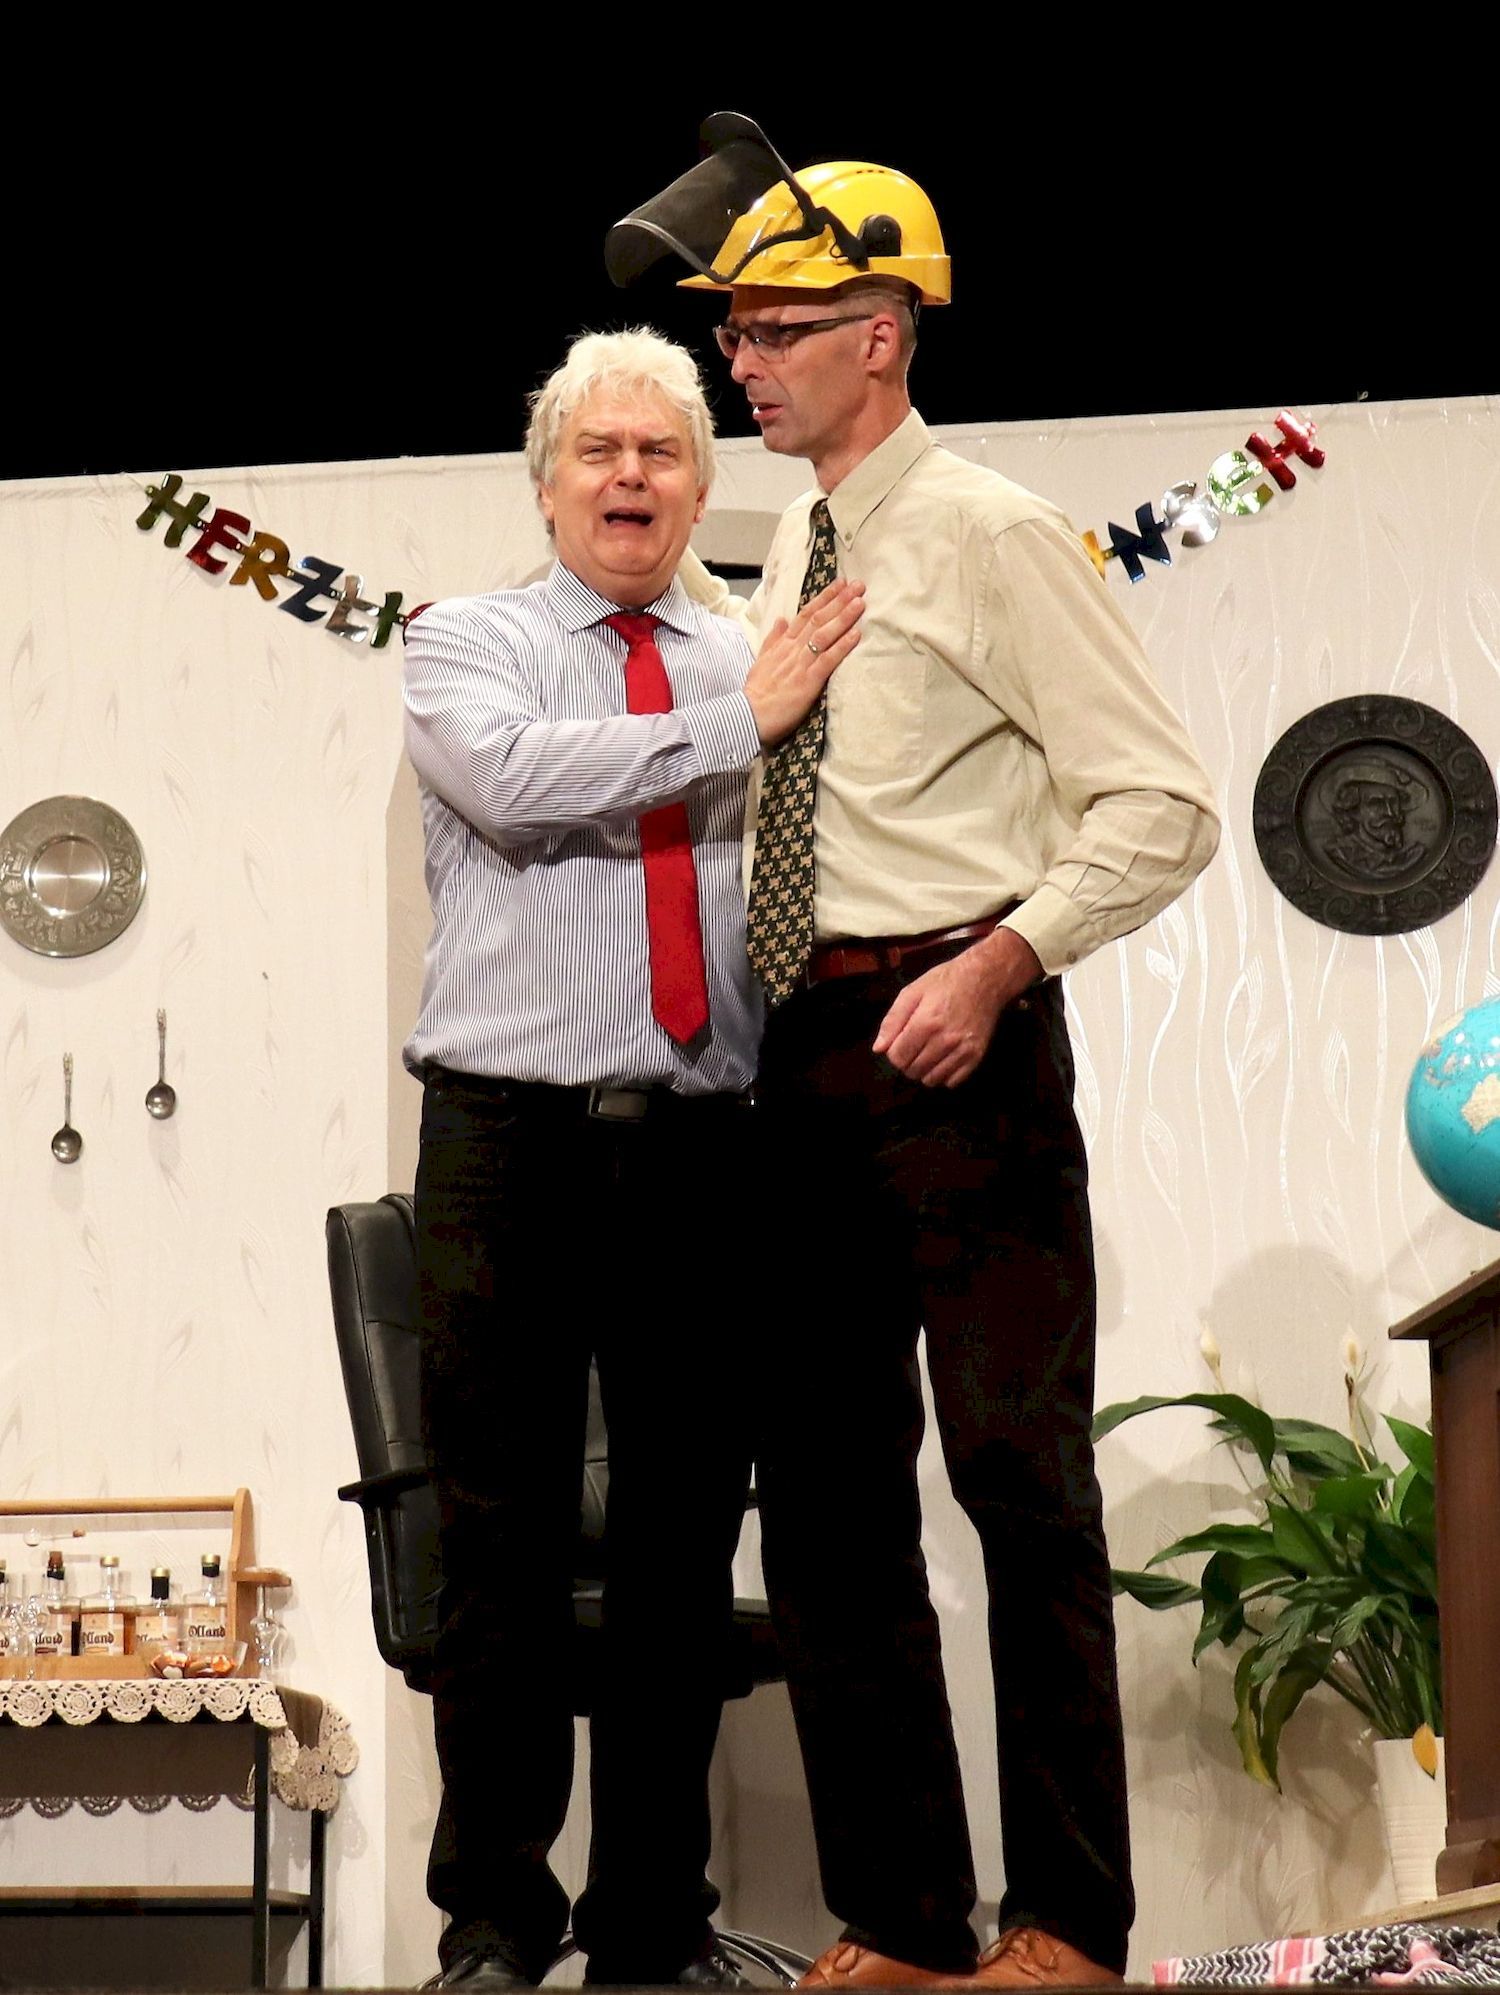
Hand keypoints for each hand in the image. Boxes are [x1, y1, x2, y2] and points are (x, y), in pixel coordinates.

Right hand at [744, 580, 863, 747]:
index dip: (824, 598)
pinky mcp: (808, 681)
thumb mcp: (761, 660)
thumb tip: (781, 619)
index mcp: (783, 644)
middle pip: (818, 619)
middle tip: (857, 585)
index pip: (805, 614)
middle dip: (839, 601)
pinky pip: (827, 660)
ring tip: (860, 603)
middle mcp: (793, 649)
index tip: (840, 584)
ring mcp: (801, 664)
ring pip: (824, 635)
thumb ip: (773, 639)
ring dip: (843, 617)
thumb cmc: (756, 692)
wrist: (749, 715)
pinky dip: (842, 646)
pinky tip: (855, 634)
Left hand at [872, 928, 1043, 1087]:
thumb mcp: (912, 992)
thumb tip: (879, 1049)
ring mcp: (963, 1050)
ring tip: (928, 1053)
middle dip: (908, 1062)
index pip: (898, 1057)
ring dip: (924, 1071)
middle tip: (914, 1046)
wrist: (984, 979)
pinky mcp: (976, 1056)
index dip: (894, 1052)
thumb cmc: (945, 982)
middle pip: (913, 1070)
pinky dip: (944, 1075)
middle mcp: (945, 1040)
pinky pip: (952, 1082)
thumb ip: (893, 1021)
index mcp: (925, 1022)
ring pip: (932, 1080)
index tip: (900, 1042)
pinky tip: (943, 1058)